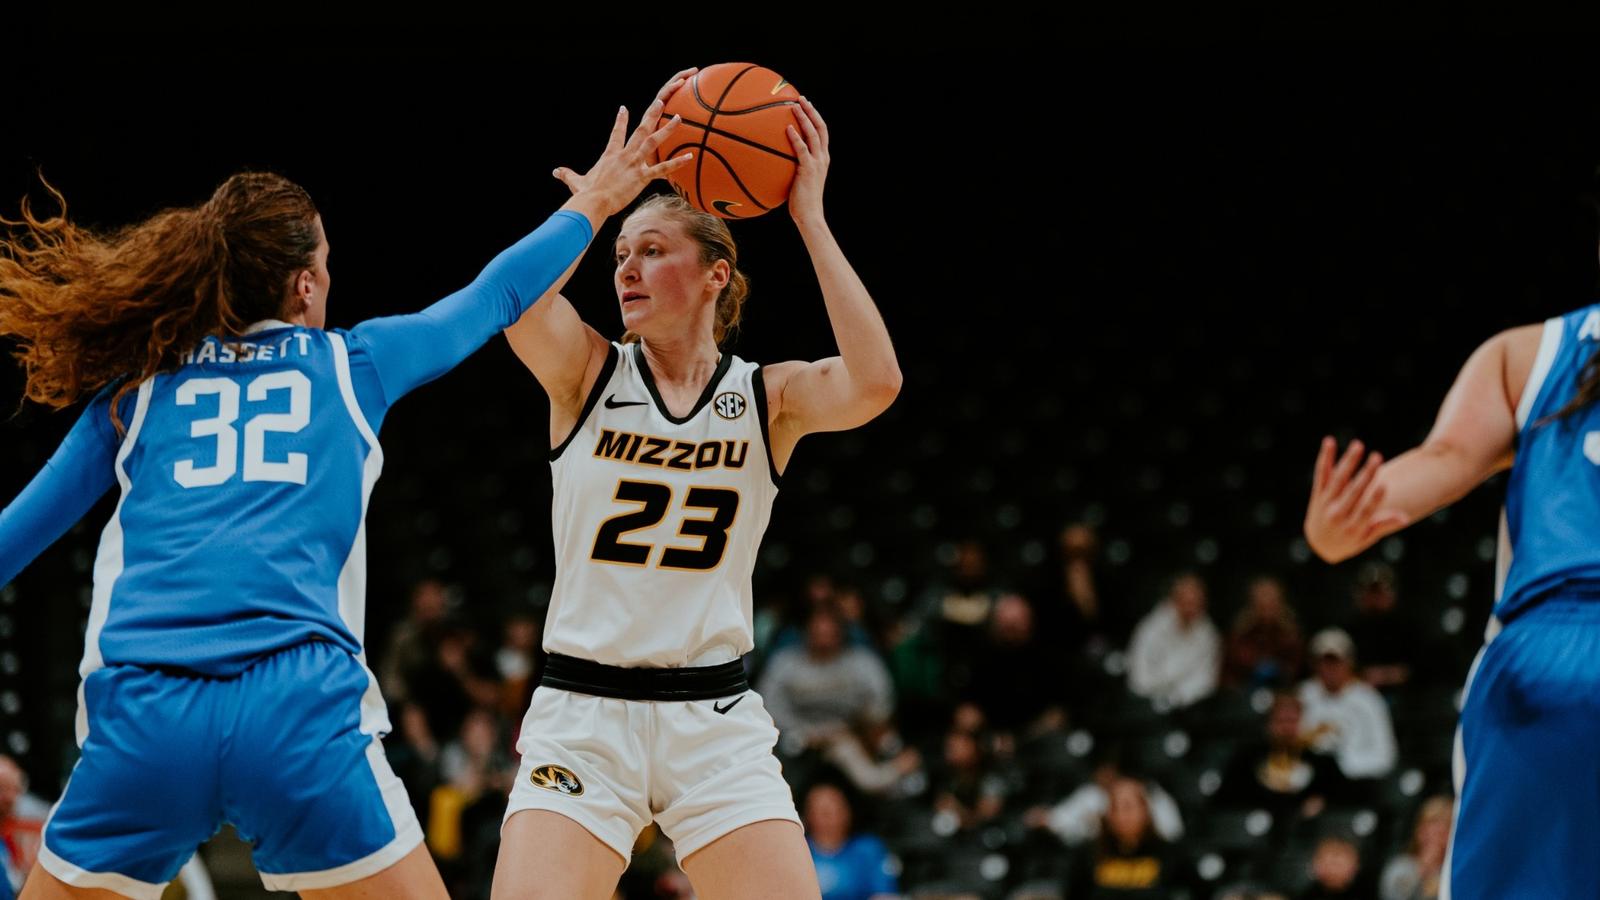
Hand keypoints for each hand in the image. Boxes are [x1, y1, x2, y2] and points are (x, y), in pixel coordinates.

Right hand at [553, 69, 699, 217]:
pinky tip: (690, 157)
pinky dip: (677, 163)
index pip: (616, 133)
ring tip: (679, 118)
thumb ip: (567, 175)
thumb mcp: (576, 182)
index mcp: (611, 154)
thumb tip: (555, 171)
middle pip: (641, 129)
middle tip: (662, 100)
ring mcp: (634, 164)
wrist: (593, 201)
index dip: (620, 120)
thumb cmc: (586, 194)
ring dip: (667, 129)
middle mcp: (624, 154)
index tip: (624, 108)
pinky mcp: (642, 177)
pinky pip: (662, 169)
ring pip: (654, 142)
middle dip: (651, 114)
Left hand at [785, 95, 829, 225]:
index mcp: (822, 158)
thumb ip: (792, 167)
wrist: (810, 215)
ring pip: (814, 134)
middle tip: (801, 99)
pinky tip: (787, 128)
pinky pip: (802, 149)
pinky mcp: (809, 169)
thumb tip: (774, 160)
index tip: (806, 105)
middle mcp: (823, 158)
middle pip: (821, 128)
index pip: (822, 133)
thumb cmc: (800, 201)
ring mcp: (817, 163)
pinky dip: (796, 137)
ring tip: (795, 105)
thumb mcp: (798, 180)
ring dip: (805, 118)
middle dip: (811, 111)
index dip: (815, 117)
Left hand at [1304, 437, 1409, 562]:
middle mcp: (1338, 515)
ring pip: (1337, 479)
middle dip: (1366, 474)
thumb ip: (1382, 524)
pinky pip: (1321, 473)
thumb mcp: (1366, 538)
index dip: (1374, 499)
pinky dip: (1325, 458)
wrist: (1319, 544)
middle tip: (1377, 456)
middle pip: (1353, 492)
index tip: (1383, 485)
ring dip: (1348, 461)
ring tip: (1358, 445)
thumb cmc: (1348, 540)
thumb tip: (1405, 518)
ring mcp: (1326, 503)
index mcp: (1353, 527)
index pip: (1365, 511)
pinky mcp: (1317, 494)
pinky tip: (1329, 442)